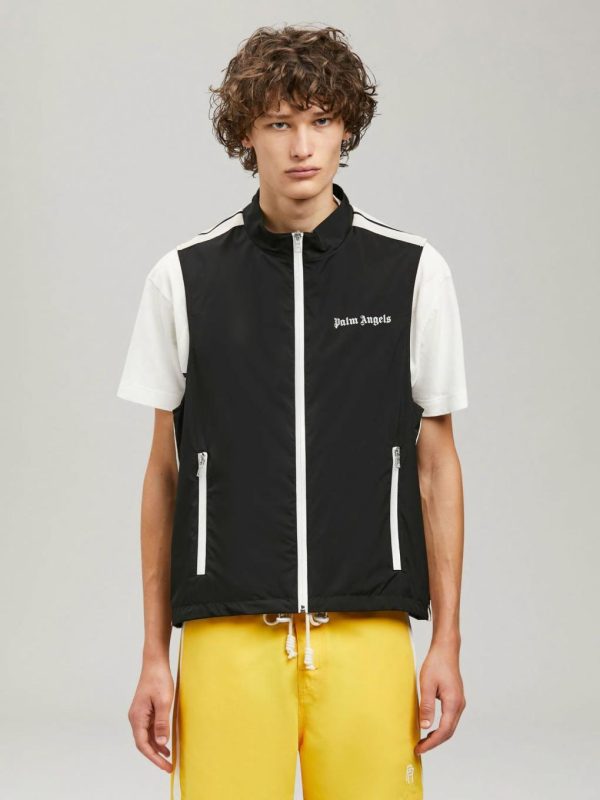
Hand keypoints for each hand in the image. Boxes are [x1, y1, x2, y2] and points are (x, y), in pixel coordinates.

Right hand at [127, 657, 173, 770]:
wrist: (154, 663)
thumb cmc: (159, 679)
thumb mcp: (164, 701)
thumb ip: (162, 723)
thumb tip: (161, 743)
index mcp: (137, 717)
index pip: (143, 744)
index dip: (154, 758)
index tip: (165, 766)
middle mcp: (135, 718)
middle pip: (143, 743)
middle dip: (155, 756)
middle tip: (169, 766)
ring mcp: (139, 714)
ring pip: (146, 737)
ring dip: (156, 748)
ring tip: (168, 758)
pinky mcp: (145, 710)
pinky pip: (149, 729)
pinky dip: (157, 738)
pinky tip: (165, 743)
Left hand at [414, 640, 465, 754]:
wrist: (446, 650)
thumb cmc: (436, 664)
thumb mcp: (426, 684)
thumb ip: (426, 706)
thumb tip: (425, 726)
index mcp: (453, 703)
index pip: (444, 731)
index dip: (431, 743)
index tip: (419, 748)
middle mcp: (459, 705)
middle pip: (449, 732)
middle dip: (434, 742)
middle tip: (419, 748)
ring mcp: (459, 702)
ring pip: (450, 726)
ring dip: (438, 736)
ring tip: (423, 740)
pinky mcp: (456, 699)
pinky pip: (450, 719)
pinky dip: (441, 727)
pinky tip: (431, 727)